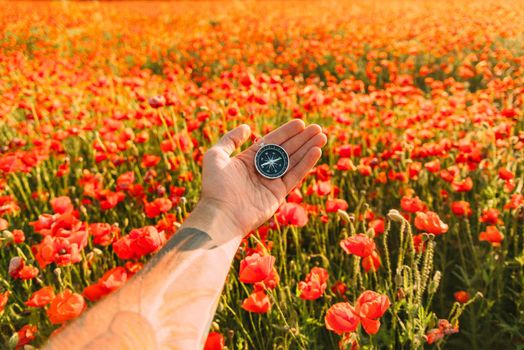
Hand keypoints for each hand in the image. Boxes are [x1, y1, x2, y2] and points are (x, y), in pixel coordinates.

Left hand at [199, 120, 326, 237]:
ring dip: (308, 148)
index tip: (301, 123)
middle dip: (302, 139)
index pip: (271, 142)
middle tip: (318, 128)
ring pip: (293, 161)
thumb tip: (246, 127)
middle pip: (285, 150)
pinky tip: (316, 151)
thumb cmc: (216, 186)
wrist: (221, 215)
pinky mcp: (278, 194)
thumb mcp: (215, 156)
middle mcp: (261, 170)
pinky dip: (306, 163)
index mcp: (247, 160)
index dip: (286, 132)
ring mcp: (270, 182)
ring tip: (322, 136)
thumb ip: (230, 140)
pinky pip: (295, 175)